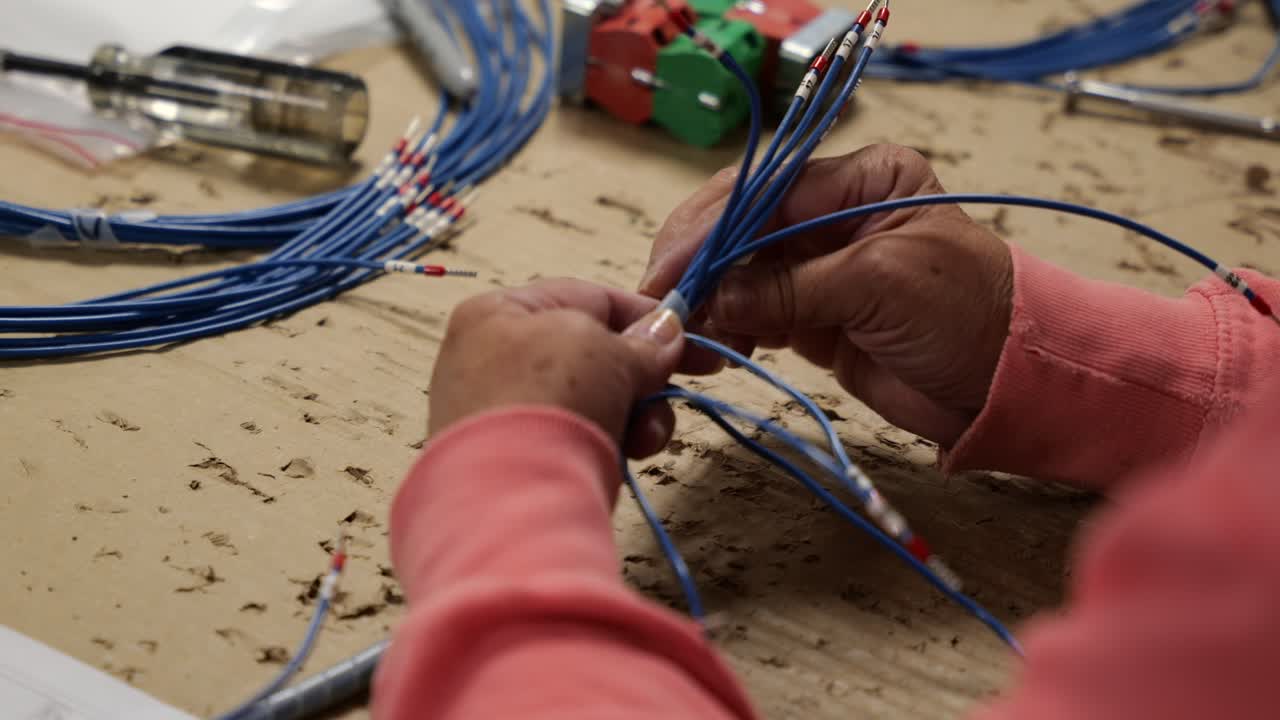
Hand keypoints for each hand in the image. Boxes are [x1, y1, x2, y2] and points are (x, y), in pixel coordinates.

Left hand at [429, 279, 685, 456]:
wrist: (510, 498)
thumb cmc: (550, 399)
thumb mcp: (608, 352)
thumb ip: (644, 341)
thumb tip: (667, 331)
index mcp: (499, 311)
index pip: (587, 298)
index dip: (644, 314)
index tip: (689, 334)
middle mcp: (494, 358)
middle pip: (594, 354)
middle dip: (643, 374)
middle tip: (681, 386)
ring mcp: (505, 411)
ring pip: (594, 399)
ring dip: (636, 413)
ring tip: (647, 435)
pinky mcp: (520, 459)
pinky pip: (580, 436)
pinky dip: (611, 440)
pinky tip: (627, 454)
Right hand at [640, 144, 1013, 446]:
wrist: (1008, 388)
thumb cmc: (969, 315)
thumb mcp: (881, 283)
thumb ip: (793, 287)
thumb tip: (713, 299)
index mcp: (862, 179)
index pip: (766, 189)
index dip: (713, 227)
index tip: (673, 267)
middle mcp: (836, 213)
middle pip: (744, 226)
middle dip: (702, 262)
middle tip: (664, 299)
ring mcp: (821, 267)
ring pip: (742, 272)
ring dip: (710, 299)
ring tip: (687, 330)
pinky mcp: (815, 317)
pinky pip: (755, 313)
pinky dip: (729, 327)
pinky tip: (714, 342)